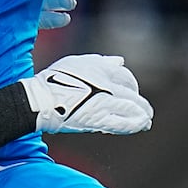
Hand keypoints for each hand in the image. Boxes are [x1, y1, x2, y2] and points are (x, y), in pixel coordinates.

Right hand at [20, 54, 151, 134]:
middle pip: (132, 93)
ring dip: (142, 114)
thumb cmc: (53, 81)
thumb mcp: (76, 63)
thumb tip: (120, 61)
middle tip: (145, 110)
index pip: (125, 76)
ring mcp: (104, 103)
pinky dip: (135, 125)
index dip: (132, 85)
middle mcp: (106, 84)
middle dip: (141, 102)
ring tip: (146, 121)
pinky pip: (123, 123)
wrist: (40, 100)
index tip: (132, 91)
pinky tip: (142, 126)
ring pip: (132, 109)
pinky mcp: (99, 120)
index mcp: (100, 69)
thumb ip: (101, 62)